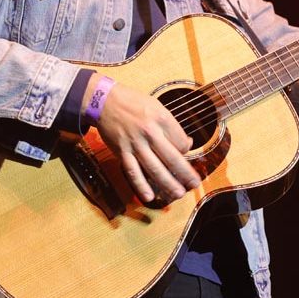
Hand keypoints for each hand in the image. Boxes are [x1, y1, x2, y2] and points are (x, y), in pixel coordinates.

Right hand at [91, 78, 200, 202]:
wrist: (104, 101)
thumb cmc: (133, 103)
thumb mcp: (157, 107)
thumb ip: (172, 126)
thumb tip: (187, 143)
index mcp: (161, 118)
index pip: (180, 142)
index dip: (186, 150)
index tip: (185, 153)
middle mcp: (150, 132)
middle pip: (172, 158)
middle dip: (185, 174)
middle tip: (194, 184)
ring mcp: (135, 144)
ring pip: (154, 168)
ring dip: (168, 184)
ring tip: (178, 194)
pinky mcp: (122, 152)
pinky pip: (133, 171)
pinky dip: (141, 185)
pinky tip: (150, 196)